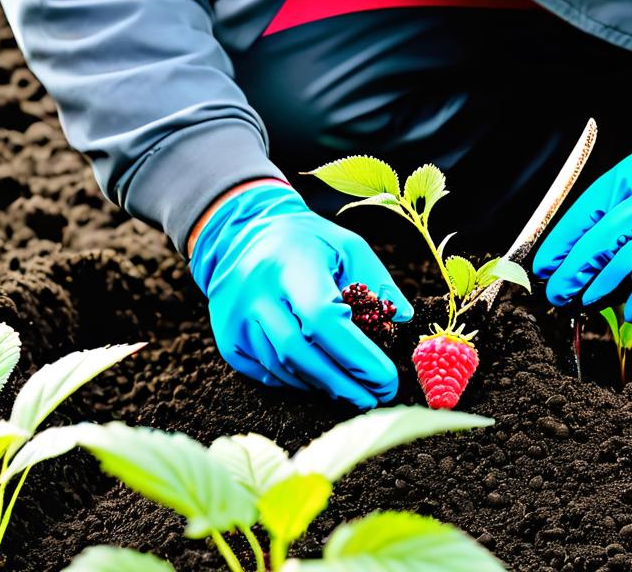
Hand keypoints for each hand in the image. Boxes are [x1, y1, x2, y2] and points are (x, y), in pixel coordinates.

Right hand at [189, 181, 412, 407]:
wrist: (242, 234)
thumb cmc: (307, 242)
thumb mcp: (347, 246)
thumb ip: (377, 280)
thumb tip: (403, 317)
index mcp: (291, 265)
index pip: (323, 320)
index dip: (357, 357)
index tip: (387, 378)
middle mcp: (256, 293)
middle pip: (301, 354)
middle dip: (344, 383)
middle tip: (376, 397)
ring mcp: (236, 319)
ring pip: (283, 369)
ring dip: (323, 387)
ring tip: (355, 393)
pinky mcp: (228, 340)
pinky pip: (266, 373)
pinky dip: (298, 383)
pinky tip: (323, 382)